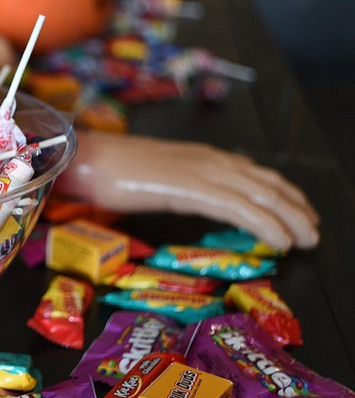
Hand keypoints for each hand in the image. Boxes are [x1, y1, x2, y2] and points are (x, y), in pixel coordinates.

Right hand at [53, 130, 319, 250]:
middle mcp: (205, 160)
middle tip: (313, 229)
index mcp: (196, 157)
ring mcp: (199, 172)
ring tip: (307, 237)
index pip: (250, 172)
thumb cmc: (104, 171)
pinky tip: (280, 240)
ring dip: (290, 217)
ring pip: (259, 195)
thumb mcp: (147, 179)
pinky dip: (265, 224)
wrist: (84, 160)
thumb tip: (177, 199)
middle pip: (264, 182)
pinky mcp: (190, 188)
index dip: (279, 191)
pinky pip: (238, 207)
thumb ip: (170, 187)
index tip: (296, 210)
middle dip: (294, 206)